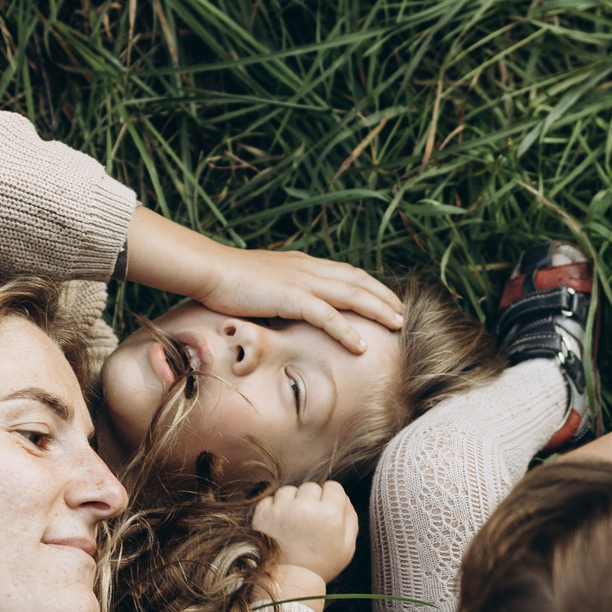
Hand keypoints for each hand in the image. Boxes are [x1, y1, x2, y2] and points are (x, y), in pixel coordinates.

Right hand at [195, 246, 405, 355]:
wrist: (209, 270)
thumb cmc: (227, 280)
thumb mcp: (262, 283)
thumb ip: (280, 291)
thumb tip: (287, 305)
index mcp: (303, 264)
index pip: (345, 273)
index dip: (369, 285)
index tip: (385, 298)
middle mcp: (309, 269)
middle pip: (357, 281)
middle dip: (383, 296)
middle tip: (402, 312)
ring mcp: (302, 282)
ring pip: (352, 295)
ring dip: (377, 310)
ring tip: (397, 325)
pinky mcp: (292, 298)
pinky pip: (328, 317)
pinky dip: (347, 332)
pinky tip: (362, 346)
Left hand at [252, 480, 358, 586]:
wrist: (289, 582)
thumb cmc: (321, 565)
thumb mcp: (347, 547)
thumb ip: (350, 518)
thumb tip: (344, 498)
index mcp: (329, 514)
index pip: (334, 487)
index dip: (332, 499)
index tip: (327, 512)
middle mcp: (305, 507)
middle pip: (312, 487)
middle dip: (312, 500)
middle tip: (309, 521)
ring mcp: (282, 509)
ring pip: (290, 490)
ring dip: (292, 501)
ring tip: (293, 522)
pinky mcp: (263, 514)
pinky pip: (271, 499)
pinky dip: (275, 508)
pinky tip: (279, 524)